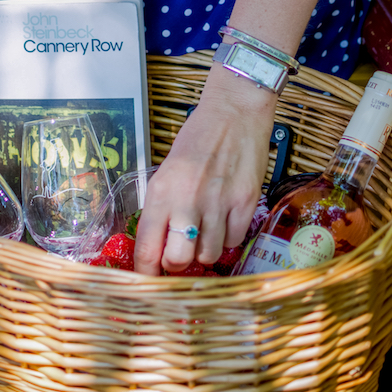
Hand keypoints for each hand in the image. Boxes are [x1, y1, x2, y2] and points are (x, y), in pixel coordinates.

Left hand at [134, 65, 276, 274]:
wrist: (234, 113)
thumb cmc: (197, 138)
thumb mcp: (167, 170)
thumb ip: (162, 206)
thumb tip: (158, 245)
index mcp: (161, 192)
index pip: (147, 249)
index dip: (146, 272)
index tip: (149, 278)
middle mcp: (187, 201)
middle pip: (178, 262)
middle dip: (178, 265)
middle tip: (180, 254)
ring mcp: (218, 204)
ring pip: (209, 255)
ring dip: (205, 249)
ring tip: (206, 229)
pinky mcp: (245, 204)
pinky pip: (234, 241)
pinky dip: (229, 236)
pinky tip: (225, 217)